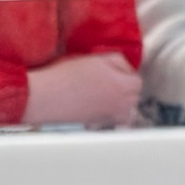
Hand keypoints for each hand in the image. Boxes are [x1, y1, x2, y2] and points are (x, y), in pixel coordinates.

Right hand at [22, 53, 141, 126]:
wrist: (47, 97)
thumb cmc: (67, 76)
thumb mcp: (97, 58)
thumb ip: (117, 61)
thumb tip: (126, 67)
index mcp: (125, 87)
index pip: (136, 80)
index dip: (125, 72)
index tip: (113, 69)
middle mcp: (123, 106)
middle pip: (133, 96)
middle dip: (124, 87)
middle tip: (107, 79)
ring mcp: (112, 118)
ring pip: (125, 112)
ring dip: (120, 103)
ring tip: (104, 94)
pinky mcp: (99, 126)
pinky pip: (112, 122)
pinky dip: (109, 116)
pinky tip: (96, 106)